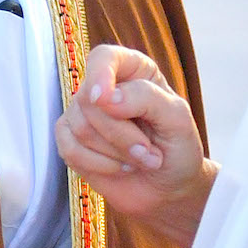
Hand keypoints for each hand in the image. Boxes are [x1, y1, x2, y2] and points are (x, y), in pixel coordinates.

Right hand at [55, 44, 216, 247]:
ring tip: (141, 160)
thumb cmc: (178, 149)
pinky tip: (121, 168)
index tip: (103, 98)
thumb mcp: (177, 119)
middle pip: (90, 101)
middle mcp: (105, 89)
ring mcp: (84, 115)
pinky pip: (69, 150)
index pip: (103, 57)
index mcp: (133, 71)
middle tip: (150, 152)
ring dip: (116, 153)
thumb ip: (146, 98)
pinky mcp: (71, 142)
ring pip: (81, 128)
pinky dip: (99, 165)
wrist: (171, 189)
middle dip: (122, 135)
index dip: (99, 75)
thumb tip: (105, 98)